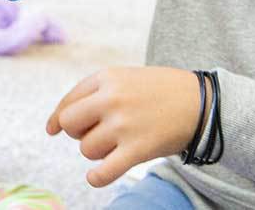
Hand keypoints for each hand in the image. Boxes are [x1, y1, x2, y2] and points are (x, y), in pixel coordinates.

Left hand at [46, 67, 202, 187]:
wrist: (201, 102)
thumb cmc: (162, 90)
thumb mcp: (126, 77)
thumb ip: (97, 92)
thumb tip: (61, 121)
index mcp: (106, 78)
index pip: (68, 101)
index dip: (57, 118)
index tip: (53, 129)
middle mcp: (111, 99)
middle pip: (70, 124)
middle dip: (78, 133)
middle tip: (97, 134)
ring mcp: (123, 125)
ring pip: (87, 149)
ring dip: (97, 152)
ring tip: (117, 144)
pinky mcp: (137, 149)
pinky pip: (103, 172)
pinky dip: (96, 177)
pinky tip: (97, 176)